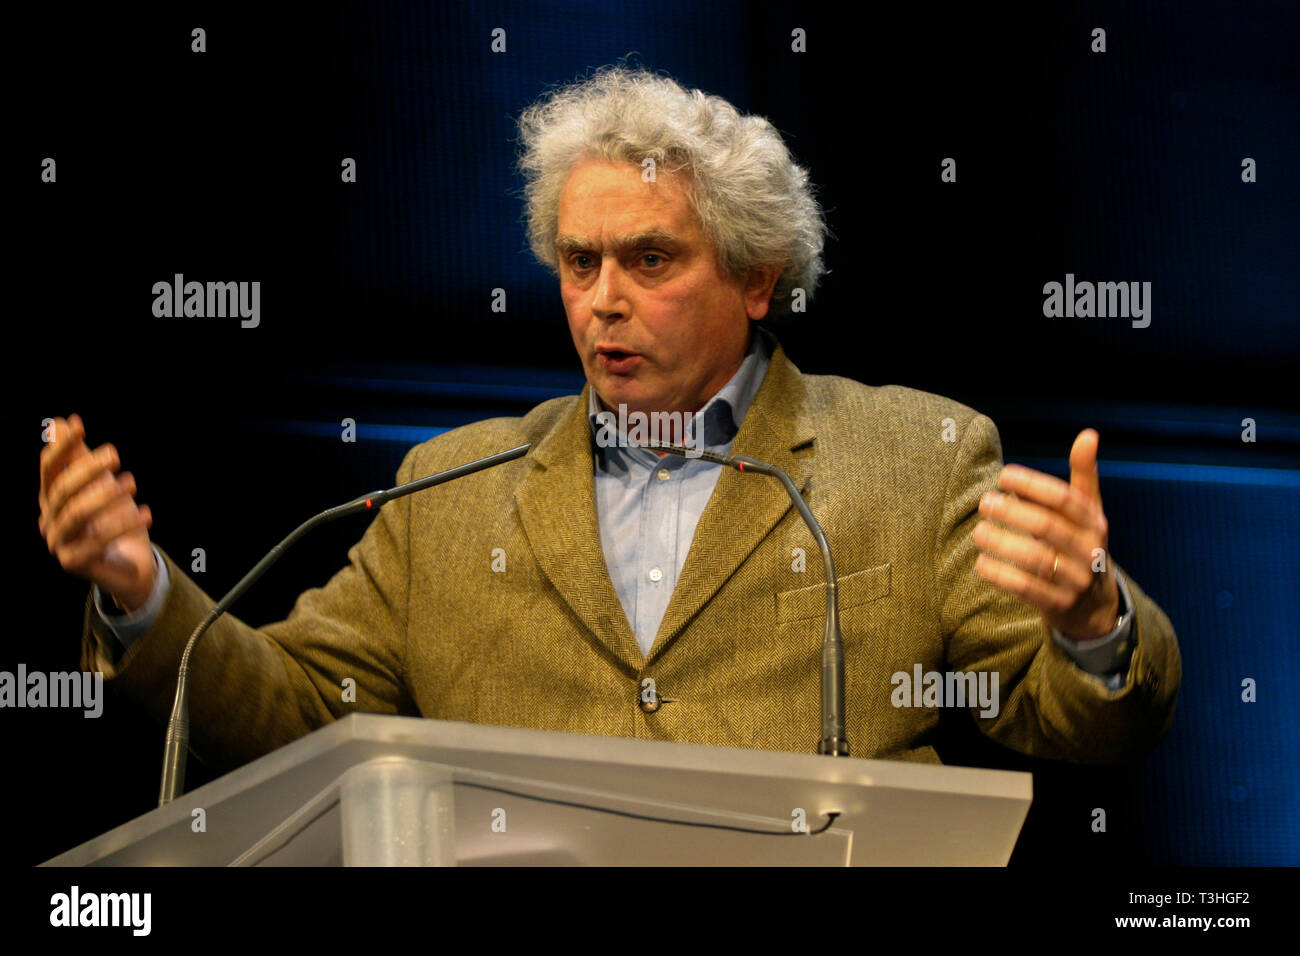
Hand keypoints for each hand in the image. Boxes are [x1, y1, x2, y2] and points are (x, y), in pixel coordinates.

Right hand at [39, 414, 155, 610]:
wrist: (129, 566)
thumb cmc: (112, 520)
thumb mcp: (101, 484)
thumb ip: (80, 457)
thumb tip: (63, 421)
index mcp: (51, 499)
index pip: (49, 470)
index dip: (61, 448)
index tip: (80, 426)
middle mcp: (49, 520)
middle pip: (63, 491)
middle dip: (88, 470)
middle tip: (115, 455)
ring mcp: (59, 543)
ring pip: (78, 514)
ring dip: (106, 496)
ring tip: (132, 483)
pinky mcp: (75, 562)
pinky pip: (99, 541)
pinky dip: (123, 525)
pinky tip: (146, 514)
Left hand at [972, 428, 1120, 640]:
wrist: (1096, 607)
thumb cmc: (1081, 545)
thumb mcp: (1088, 513)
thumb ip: (1084, 475)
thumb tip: (1088, 434)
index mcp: (1094, 522)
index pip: (1064, 499)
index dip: (1033, 484)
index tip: (1003, 475)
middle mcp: (1089, 550)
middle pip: (1048, 527)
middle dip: (1012, 512)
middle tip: (984, 502)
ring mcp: (1076, 580)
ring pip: (1037, 559)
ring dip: (1002, 543)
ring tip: (977, 532)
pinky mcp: (1058, 605)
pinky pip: (1027, 589)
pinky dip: (1002, 575)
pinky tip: (981, 563)